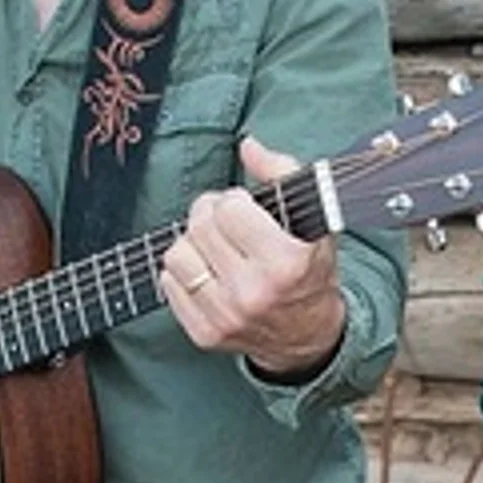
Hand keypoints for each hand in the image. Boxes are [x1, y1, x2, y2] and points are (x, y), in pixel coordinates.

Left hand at [159, 136, 345, 377]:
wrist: (309, 336)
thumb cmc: (310, 271)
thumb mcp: (313, 220)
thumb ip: (283, 173)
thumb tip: (248, 145)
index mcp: (286, 262)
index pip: (230, 208)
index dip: (236, 201)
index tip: (246, 208)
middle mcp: (254, 293)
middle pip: (200, 227)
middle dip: (210, 214)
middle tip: (225, 221)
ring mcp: (227, 317)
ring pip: (177, 255)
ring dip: (192, 244)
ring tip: (213, 247)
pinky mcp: (206, 335)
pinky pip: (168, 286)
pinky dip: (183, 273)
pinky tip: (206, 273)